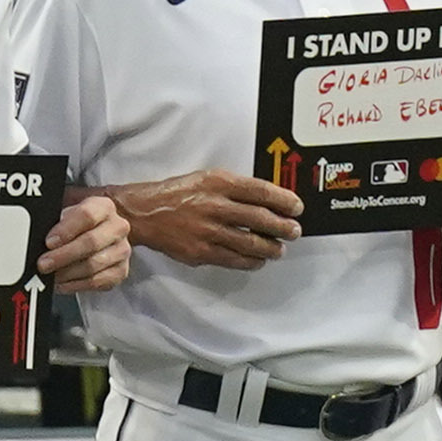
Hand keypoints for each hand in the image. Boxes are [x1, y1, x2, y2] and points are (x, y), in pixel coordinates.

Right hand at [117, 169, 301, 269]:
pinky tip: (259, 260)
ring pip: (250, 243)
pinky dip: (251, 261)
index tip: (296, 207)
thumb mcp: (206, 179)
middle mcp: (214, 205)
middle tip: (294, 231)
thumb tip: (266, 200)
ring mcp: (208, 231)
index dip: (282, 200)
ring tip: (279, 249)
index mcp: (217, 183)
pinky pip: (233, 259)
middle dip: (282, 227)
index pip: (259, 191)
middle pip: (259, 218)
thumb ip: (234, 188)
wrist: (145, 213)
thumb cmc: (177, 194)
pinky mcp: (201, 252)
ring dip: (271, 248)